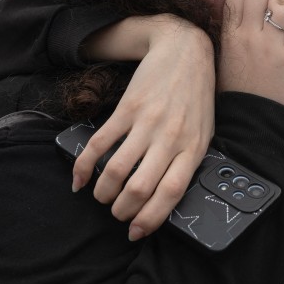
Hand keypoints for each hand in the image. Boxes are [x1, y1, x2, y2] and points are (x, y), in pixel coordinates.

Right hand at [79, 19, 215, 240]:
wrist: (183, 50)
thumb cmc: (195, 97)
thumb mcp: (204, 130)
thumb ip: (187, 160)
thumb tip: (164, 197)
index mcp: (193, 147)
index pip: (172, 193)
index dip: (151, 218)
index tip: (136, 232)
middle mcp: (170, 137)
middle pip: (140, 187)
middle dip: (122, 210)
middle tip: (116, 213)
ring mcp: (147, 122)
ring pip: (116, 170)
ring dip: (102, 192)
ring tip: (100, 197)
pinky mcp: (127, 108)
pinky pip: (100, 143)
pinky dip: (84, 166)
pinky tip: (79, 179)